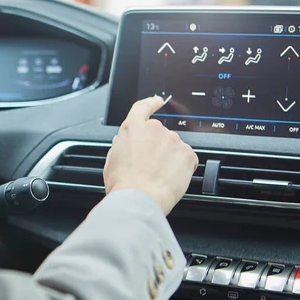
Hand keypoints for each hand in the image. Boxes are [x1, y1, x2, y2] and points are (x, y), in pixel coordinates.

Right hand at [103, 96, 197, 214]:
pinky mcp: (187, 154)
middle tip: (150, 167)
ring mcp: (172, 140)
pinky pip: (187, 159)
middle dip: (158, 148)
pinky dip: (182, 168)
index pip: (142, 108)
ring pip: (174, 148)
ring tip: (158, 177)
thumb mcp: (112, 161)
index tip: (157, 101)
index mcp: (133, 129)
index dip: (150, 103)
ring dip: (169, 159)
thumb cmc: (123, 184)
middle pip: (160, 134)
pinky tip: (170, 179)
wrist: (139, 198)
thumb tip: (124, 143)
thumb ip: (121, 146)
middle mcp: (154, 130)